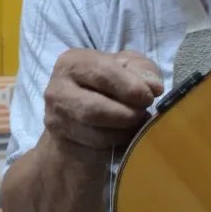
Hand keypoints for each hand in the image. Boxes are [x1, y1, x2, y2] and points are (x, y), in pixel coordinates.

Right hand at [43, 49, 163, 154]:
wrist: (82, 114)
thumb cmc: (107, 84)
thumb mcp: (127, 67)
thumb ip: (142, 70)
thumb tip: (154, 86)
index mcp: (72, 62)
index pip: (103, 72)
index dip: (129, 86)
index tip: (149, 97)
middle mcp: (57, 90)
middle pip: (95, 108)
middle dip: (126, 114)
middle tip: (143, 114)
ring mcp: (56, 119)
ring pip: (96, 133)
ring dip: (124, 131)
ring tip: (136, 124)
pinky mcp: (62, 143)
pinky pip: (95, 148)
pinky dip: (117, 143)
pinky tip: (125, 135)